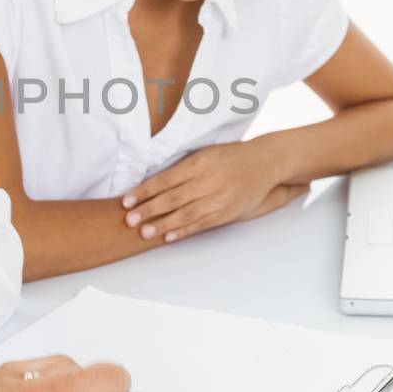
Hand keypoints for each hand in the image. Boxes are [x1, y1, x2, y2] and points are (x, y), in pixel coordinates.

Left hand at [121, 139, 307, 242]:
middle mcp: (208, 181)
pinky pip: (202, 224)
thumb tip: (152, 182)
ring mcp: (219, 198)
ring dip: (163, 225)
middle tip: (129, 220)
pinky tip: (169, 237)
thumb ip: (183, 168)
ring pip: (186, 214)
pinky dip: (184, 231)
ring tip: (144, 233)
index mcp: (199, 163)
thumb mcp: (205, 154)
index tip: (126, 200)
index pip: (165, 180)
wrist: (266, 161)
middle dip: (148, 210)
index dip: (144, 191)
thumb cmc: (230, 156)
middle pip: (172, 198)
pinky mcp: (227, 212)